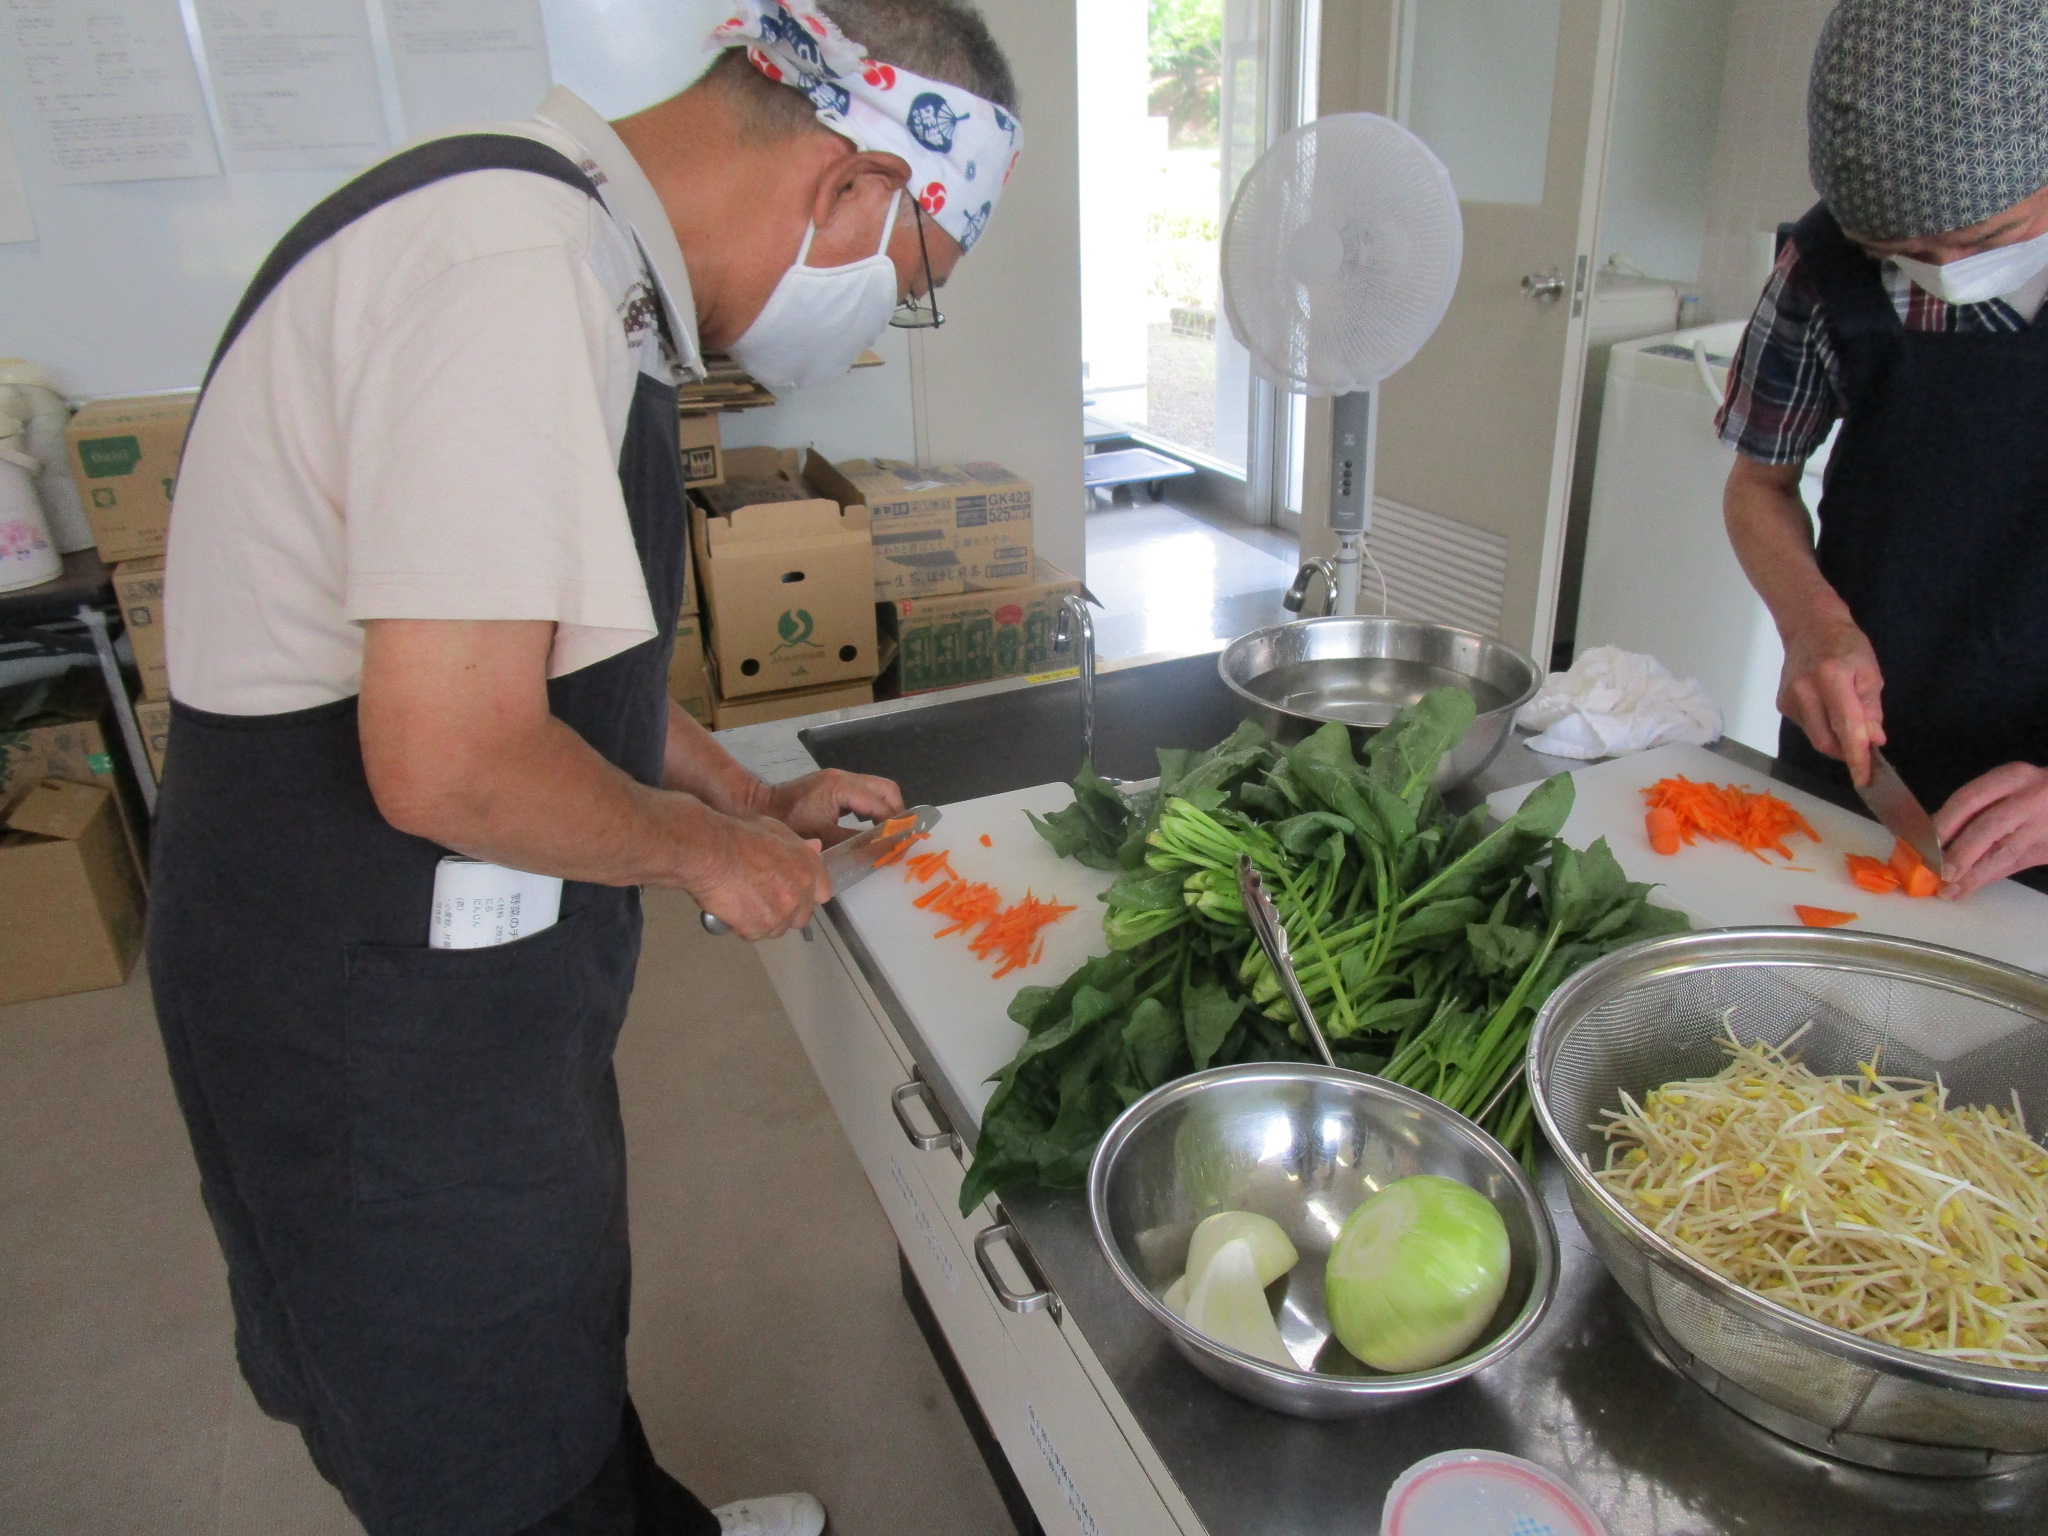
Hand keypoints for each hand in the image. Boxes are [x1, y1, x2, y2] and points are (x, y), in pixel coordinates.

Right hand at [691, 816, 830, 939]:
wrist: (709, 852)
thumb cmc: (736, 837)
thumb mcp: (773, 830)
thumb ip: (797, 845)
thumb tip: (815, 848)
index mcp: (807, 867)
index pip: (823, 893)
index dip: (806, 895)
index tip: (793, 893)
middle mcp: (799, 892)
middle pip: (801, 917)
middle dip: (785, 912)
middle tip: (762, 899)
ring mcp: (780, 913)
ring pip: (777, 929)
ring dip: (762, 920)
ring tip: (743, 901)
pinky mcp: (759, 928)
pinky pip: (754, 934)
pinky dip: (743, 926)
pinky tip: (732, 908)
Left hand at [764, 769, 905, 846]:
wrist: (758, 804)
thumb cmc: (788, 822)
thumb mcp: (820, 837)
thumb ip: (853, 842)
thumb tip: (880, 850)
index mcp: (841, 787)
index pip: (879, 803)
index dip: (894, 823)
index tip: (902, 842)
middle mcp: (844, 777)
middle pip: (885, 788)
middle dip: (896, 812)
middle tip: (898, 837)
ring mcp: (839, 779)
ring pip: (877, 788)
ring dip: (886, 809)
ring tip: (887, 834)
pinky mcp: (834, 784)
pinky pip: (864, 792)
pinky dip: (873, 807)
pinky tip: (870, 827)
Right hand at [1778, 615, 1885, 784]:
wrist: (1809, 626)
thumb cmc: (1846, 644)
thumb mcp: (1870, 672)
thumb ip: (1871, 709)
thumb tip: (1874, 740)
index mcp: (1832, 678)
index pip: (1846, 727)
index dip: (1856, 756)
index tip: (1864, 779)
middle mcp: (1805, 690)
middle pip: (1827, 741)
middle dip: (1847, 752)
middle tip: (1864, 750)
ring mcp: (1789, 698)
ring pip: (1816, 737)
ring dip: (1836, 739)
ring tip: (1846, 723)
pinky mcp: (1782, 704)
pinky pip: (1807, 727)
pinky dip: (1822, 727)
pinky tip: (1827, 709)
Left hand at [1933, 764, 2047, 896]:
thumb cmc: (2032, 792)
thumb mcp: (2007, 787)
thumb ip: (1975, 808)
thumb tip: (1935, 836)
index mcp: (2012, 777)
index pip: (1969, 799)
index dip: (1944, 823)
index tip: (1923, 844)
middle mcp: (2031, 798)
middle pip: (1988, 827)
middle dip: (1960, 853)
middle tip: (1939, 872)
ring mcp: (2045, 825)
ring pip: (2004, 852)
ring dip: (1973, 874)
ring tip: (1950, 890)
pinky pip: (2016, 864)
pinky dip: (1991, 876)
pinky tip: (1971, 886)